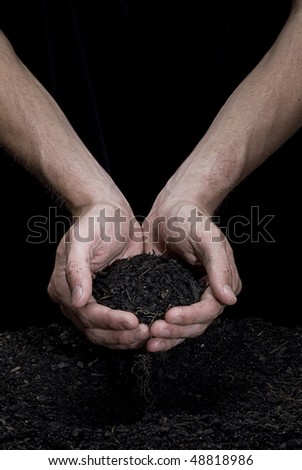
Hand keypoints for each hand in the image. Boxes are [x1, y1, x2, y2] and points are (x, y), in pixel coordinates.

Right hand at [48, 202, 149, 348]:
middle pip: (94, 330)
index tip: (133, 321)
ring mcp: (90, 301)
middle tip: (145, 331)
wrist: (112, 212)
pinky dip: (128, 332)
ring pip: (104, 333)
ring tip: (148, 334)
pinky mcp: (108, 299)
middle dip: (119, 335)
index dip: (109, 322)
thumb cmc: (97, 220)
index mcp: (62, 286)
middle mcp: (73, 299)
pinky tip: (146, 330)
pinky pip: (114, 324)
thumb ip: (77, 269)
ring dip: (124, 339)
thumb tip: (76, 300)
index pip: (86, 314)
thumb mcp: (84, 240)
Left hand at [143, 194, 241, 351]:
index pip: (209, 310)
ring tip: (148, 341)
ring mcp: (186, 297)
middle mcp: (206, 294)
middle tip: (154, 332)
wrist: (170, 208)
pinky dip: (156, 327)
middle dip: (176, 332)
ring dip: (166, 337)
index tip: (169, 316)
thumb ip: (220, 268)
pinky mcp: (168, 295)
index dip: (191, 317)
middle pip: (195, 325)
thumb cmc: (192, 218)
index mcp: (222, 283)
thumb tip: (229, 299)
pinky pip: (163, 317)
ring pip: (180, 327)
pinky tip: (142, 333)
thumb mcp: (208, 239)